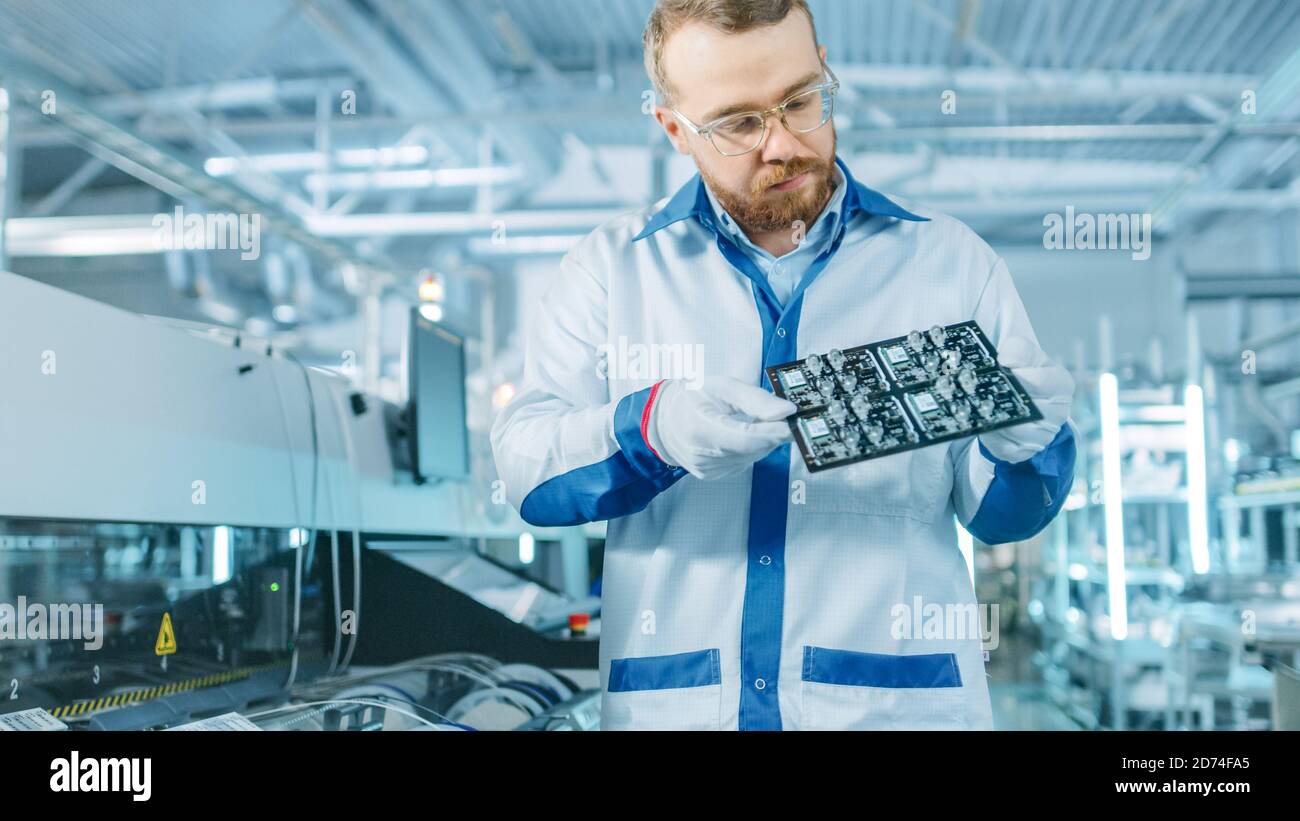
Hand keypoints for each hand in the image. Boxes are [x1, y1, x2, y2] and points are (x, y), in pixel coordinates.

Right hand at [644, 376, 795, 479]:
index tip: (792, 422)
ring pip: (752, 457)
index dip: (773, 432)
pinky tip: (741, 434)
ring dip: (762, 440)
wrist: (664, 421)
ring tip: (753, 421)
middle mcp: (702, 455)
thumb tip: (786, 410)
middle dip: (772, 433)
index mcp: (700, 428)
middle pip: (752, 448)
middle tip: (782, 416)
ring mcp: (707, 469)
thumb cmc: (691, 398)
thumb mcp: (722, 386)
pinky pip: (744, 462)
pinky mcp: (712, 476)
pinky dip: (750, 449)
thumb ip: (755, 398)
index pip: (746, 438)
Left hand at [979, 337, 1073, 462]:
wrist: (1022, 398)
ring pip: (1017, 431)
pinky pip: (1008, 448)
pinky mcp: (1027, 450)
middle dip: (1004, 400)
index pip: (1043, 381)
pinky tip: (985, 424)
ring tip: (981, 407)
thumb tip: (1007, 359)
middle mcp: (1059, 412)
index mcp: (1061, 384)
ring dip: (997, 419)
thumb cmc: (1025, 373)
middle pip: (1030, 409)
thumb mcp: (1025, 355)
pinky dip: (993, 438)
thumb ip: (1019, 350)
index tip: (1001, 367)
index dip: (1020, 375)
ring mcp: (1044, 434)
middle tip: (983, 391)